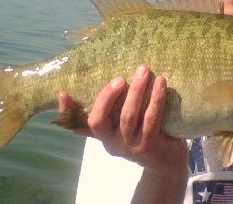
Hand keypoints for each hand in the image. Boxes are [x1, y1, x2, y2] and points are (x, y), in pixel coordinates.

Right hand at [58, 65, 187, 174]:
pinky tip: (161, 83)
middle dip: (109, 94)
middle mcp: (113, 144)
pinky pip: (151, 119)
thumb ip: (108, 113)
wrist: (168, 162)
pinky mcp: (150, 146)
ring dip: (136, 91)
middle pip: (101, 119)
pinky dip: (156, 99)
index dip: (68, 111)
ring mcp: (131, 147)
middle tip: (120, 76)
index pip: (81, 124)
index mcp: (103, 137)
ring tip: (144, 71)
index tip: (63, 93)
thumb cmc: (144, 135)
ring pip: (128, 116)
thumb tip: (84, 92)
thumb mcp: (124, 125)